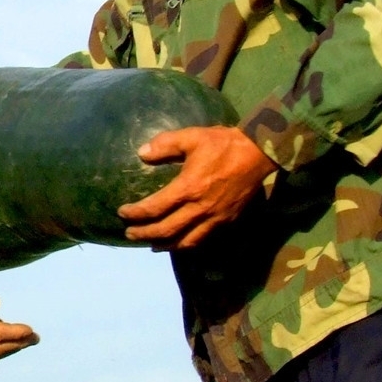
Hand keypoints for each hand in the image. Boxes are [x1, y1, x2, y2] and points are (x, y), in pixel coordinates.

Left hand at [119, 126, 273, 250]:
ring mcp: (215, 218)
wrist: (258, 153)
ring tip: (151, 245)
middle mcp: (200, 208)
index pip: (154, 208)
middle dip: (144, 234)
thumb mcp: (192, 137)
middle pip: (166, 231)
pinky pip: (203, 239)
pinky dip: (187, 245)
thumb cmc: (223, 143)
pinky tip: (179, 243)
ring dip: (164, 245)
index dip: (136, 214)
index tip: (123, 212)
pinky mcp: (227, 221)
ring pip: (185, 242)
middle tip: (129, 234)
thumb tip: (141, 153)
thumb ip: (165, 144)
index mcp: (189, 188)